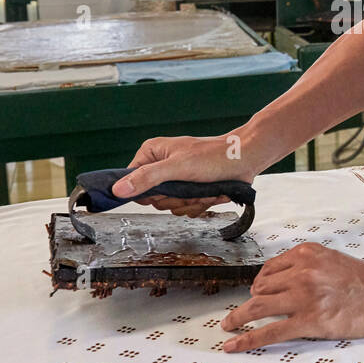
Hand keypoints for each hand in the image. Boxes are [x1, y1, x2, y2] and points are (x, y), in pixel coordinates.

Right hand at [112, 132, 255, 217]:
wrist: (244, 160)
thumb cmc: (214, 156)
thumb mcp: (177, 167)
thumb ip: (147, 178)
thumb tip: (118, 189)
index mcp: (151, 153)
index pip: (132, 182)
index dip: (148, 192)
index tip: (166, 190)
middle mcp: (160, 167)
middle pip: (153, 199)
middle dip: (176, 198)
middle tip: (191, 187)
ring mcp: (176, 180)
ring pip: (171, 206)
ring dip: (191, 202)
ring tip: (204, 188)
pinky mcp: (189, 191)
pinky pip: (185, 209)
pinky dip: (200, 204)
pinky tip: (210, 193)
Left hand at [221, 242, 363, 350]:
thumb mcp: (330, 260)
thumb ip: (305, 266)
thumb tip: (278, 283)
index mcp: (305, 254)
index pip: (269, 269)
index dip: (259, 284)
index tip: (256, 294)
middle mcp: (301, 271)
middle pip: (260, 287)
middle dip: (247, 302)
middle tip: (236, 315)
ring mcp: (304, 296)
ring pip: (257, 307)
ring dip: (238, 317)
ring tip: (228, 326)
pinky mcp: (309, 320)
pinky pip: (269, 332)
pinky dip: (246, 339)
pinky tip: (232, 344)